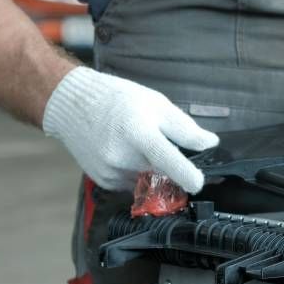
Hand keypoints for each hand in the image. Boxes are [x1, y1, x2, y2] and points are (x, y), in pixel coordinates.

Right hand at [42, 67, 218, 192]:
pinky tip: (128, 152)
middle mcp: (122, 157)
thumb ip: (184, 128)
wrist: (74, 105)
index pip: (167, 159)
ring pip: (148, 180)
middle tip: (165, 144)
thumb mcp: (157, 104)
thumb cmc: (119, 100)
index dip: (186, 174)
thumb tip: (209, 143)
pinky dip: (138, 172)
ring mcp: (111, 172)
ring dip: (153, 169)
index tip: (198, 184)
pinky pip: (133, 183)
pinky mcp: (104, 181)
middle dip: (172, 165)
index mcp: (138, 133)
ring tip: (140, 144)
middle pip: (162, 172)